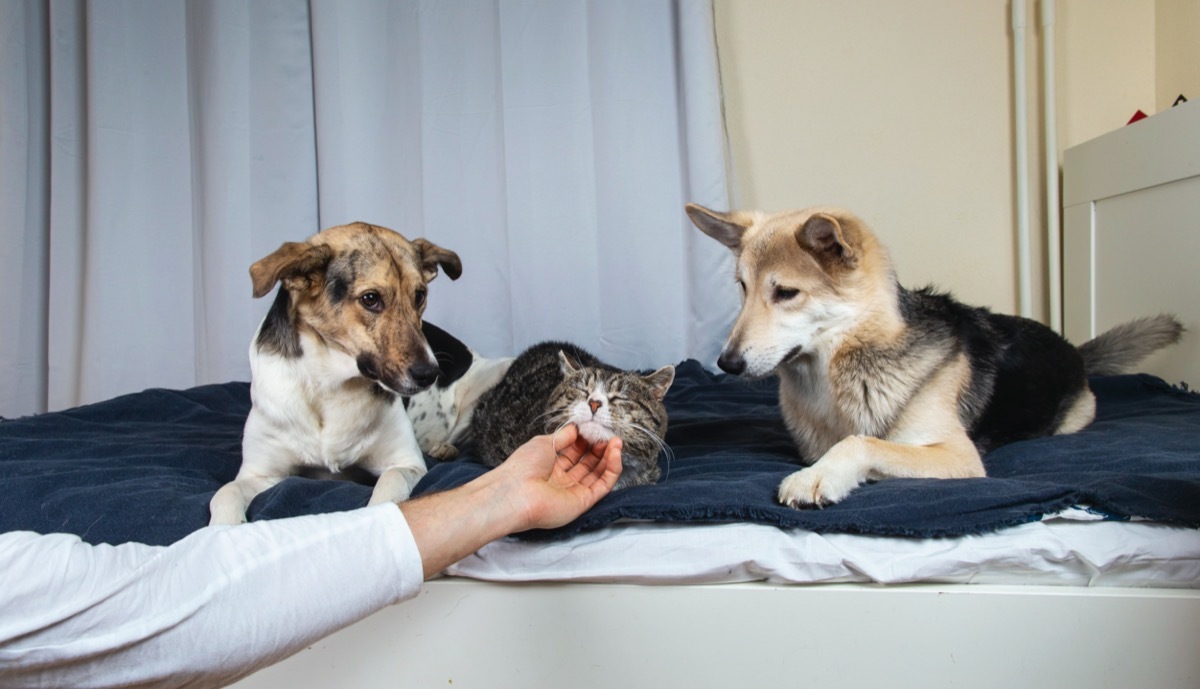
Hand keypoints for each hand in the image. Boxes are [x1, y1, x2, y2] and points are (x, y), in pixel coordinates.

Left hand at [398, 424, 621, 577]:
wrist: (516, 492)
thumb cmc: (523, 466)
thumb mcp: (545, 442)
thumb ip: (565, 436)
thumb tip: (578, 427)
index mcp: (550, 466)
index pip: (575, 452)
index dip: (586, 440)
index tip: (595, 428)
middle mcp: (563, 480)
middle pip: (588, 463)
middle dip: (600, 448)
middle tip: (608, 435)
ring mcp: (573, 492)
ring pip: (598, 474)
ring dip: (609, 457)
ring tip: (616, 441)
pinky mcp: (583, 502)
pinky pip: (603, 485)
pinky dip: (612, 469)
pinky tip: (615, 453)